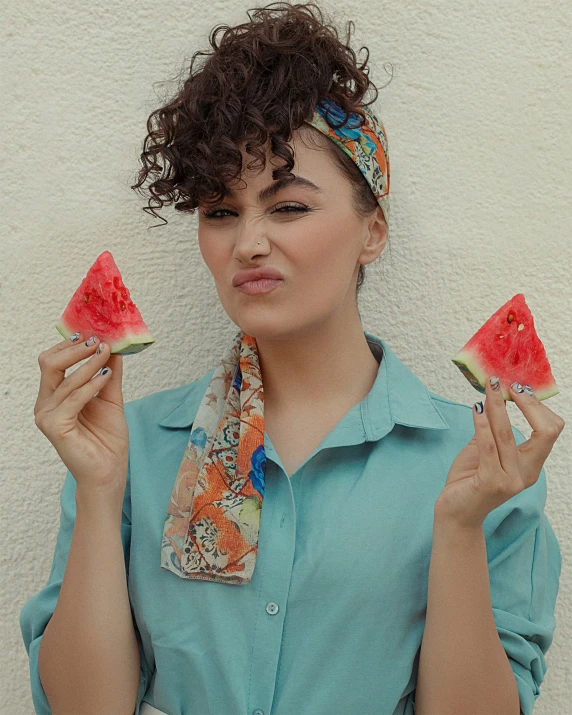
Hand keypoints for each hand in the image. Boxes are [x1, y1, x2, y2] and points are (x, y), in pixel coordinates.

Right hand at [34, 333, 128, 495]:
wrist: (109, 471)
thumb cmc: (107, 439)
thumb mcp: (110, 398)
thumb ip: (109, 373)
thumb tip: (113, 346)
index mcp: (53, 396)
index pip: (52, 361)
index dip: (70, 345)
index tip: (93, 332)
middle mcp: (45, 404)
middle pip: (50, 363)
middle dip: (75, 349)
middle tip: (98, 339)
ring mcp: (46, 416)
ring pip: (65, 379)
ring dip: (89, 363)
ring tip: (107, 353)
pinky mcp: (54, 427)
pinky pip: (74, 398)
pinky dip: (91, 384)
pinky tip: (106, 376)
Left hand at [434, 377, 564, 529]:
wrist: (455, 514)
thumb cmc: (468, 481)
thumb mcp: (485, 452)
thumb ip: (493, 431)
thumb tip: (493, 398)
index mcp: (531, 466)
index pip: (550, 431)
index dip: (537, 406)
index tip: (519, 387)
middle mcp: (526, 474)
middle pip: (545, 432)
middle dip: (528, 403)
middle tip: (507, 384)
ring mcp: (510, 480)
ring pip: (508, 433)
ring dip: (497, 406)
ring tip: (488, 388)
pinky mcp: (490, 482)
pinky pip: (488, 444)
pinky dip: (482, 422)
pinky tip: (476, 408)